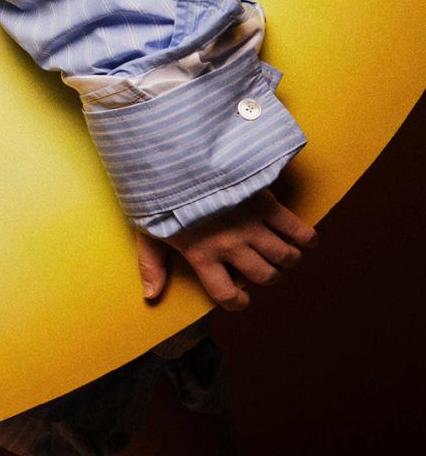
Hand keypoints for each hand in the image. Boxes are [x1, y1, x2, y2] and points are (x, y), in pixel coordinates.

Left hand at [133, 187, 317, 310]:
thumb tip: (151, 295)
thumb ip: (151, 264)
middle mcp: (229, 245)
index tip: (241, 296)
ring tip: (282, 253)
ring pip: (284, 256)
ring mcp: (250, 224)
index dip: (237, 301)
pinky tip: (304, 240)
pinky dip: (306, 238)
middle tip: (262, 266)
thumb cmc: (164, 191)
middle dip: (268, 276)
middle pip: (264, 276)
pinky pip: (296, 229)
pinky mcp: (265, 203)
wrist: (181, 153)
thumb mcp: (149, 228)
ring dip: (287, 259)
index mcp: (201, 254)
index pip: (226, 295)